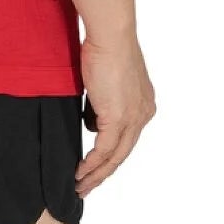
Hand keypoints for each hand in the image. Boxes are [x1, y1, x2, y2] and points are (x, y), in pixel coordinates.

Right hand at [75, 34, 155, 195]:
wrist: (111, 37)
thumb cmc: (105, 48)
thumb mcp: (104, 81)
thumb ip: (100, 104)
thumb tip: (91, 121)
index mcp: (143, 105)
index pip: (127, 138)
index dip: (111, 156)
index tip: (96, 167)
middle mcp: (143, 114)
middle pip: (123, 153)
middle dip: (103, 173)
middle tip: (87, 186)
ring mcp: (132, 118)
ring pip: (115, 157)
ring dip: (96, 174)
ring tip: (81, 186)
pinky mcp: (118, 119)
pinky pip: (104, 150)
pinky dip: (91, 164)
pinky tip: (80, 173)